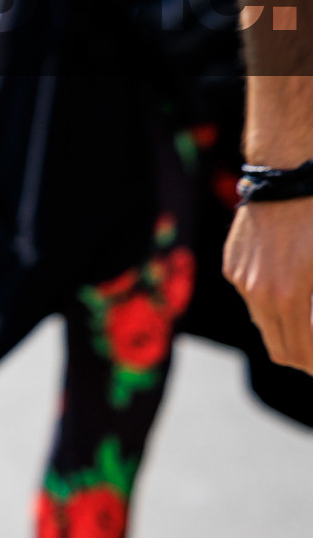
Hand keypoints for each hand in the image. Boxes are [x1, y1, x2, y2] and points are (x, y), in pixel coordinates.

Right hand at [225, 198, 312, 373]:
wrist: (285, 178)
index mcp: (289, 296)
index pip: (302, 352)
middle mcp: (259, 293)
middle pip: (279, 349)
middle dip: (302, 359)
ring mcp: (240, 279)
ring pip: (263, 323)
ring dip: (285, 330)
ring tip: (305, 322)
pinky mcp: (231, 265)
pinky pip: (250, 296)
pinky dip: (268, 302)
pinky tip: (285, 285)